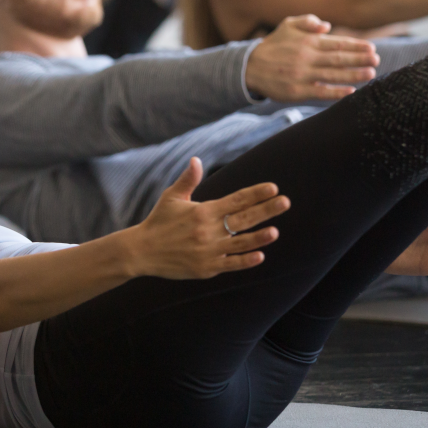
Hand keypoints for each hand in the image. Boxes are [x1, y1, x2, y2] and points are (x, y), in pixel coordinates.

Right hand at [127, 158, 288, 279]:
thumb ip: (187, 180)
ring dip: (259, 237)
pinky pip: (230, 264)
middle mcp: (208, 230)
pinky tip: (260, 256)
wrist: (141, 251)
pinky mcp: (206, 268)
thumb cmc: (159, 222)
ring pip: (240, 243)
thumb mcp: (171, 198)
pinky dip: (245, 261)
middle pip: (243, 219)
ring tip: (275, 231)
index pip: (236, 200)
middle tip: (285, 202)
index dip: (256, 193)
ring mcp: (208, 251)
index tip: (273, 188)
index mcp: (203, 211)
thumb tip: (196, 160)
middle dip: (266, 210)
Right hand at [245, 15, 378, 101]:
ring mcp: (301, 75)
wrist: (249, 68)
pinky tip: (350, 91)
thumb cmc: (273, 46)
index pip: (337, 43)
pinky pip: (320, 92)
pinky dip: (336, 92)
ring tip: (370, 74)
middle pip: (338, 58)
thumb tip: (326, 26)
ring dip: (353, 75)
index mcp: (306, 41)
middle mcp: (306, 57)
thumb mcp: (287, 26)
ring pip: (333, 75)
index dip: (356, 46)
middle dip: (360, 59)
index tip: (371, 48)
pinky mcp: (297, 91)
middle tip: (377, 59)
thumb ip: (307, 22)